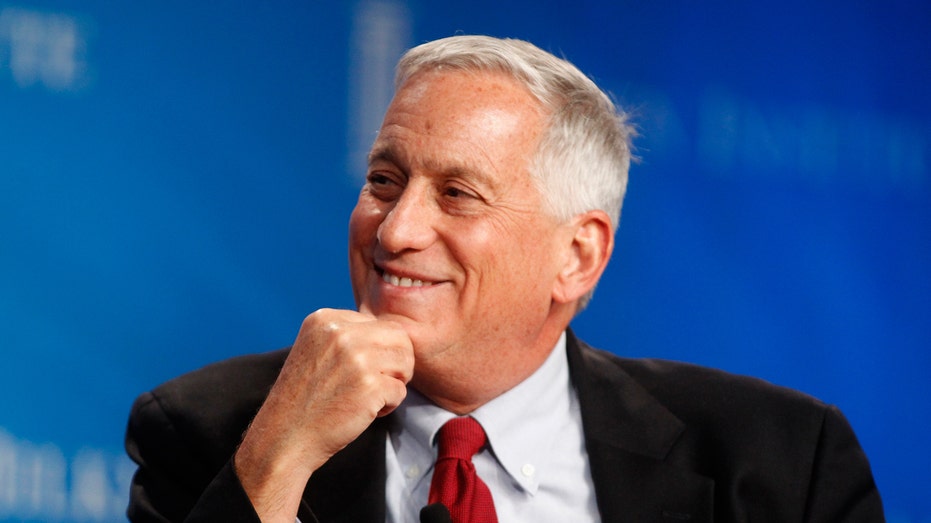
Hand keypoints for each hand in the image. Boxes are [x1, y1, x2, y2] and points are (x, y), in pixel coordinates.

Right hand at [233, 307, 413, 521]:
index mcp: (326, 319)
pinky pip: (400, 391)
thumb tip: (397, 335)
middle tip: (376, 384)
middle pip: (399, 338)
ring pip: (405, 361)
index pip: (380, 324)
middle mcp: (341, 333)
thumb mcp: (316, 350)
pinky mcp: (369, 385)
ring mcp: (356, 358)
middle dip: (396, 363)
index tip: (358, 371)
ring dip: (394, 383)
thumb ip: (348, 336)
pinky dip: (388, 406)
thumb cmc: (305, 399)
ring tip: (369, 397)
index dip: (379, 351)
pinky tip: (363, 411)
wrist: (284, 438)